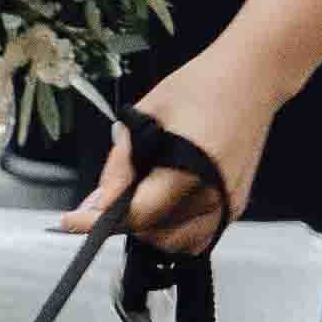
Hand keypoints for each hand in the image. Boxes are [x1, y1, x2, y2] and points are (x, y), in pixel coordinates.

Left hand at [61, 40, 279, 259]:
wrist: (251, 77)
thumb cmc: (200, 85)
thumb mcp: (145, 115)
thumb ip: (120, 163)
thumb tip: (98, 201)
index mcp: (189, 171)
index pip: (135, 214)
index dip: (96, 222)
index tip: (70, 222)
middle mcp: (213, 196)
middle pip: (153, 234)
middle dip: (123, 220)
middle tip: (110, 193)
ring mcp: (228, 205)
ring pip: (175, 244)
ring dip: (149, 230)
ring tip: (138, 196)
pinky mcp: (235, 206)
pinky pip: (197, 236)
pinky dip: (174, 230)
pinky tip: (163, 204)